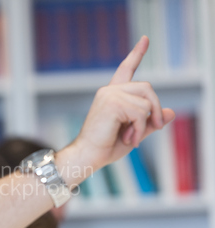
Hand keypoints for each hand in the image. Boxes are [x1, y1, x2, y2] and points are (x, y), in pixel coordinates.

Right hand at [70, 36, 175, 170]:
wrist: (88, 155)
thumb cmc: (105, 146)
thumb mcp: (134, 133)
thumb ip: (150, 122)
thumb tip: (172, 113)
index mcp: (112, 95)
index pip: (126, 69)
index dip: (137, 54)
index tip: (145, 39)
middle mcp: (110, 91)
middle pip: (147, 87)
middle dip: (156, 108)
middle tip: (156, 126)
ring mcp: (110, 95)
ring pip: (146, 103)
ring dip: (145, 125)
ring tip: (132, 138)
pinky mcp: (112, 104)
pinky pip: (140, 113)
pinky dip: (140, 129)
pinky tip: (128, 138)